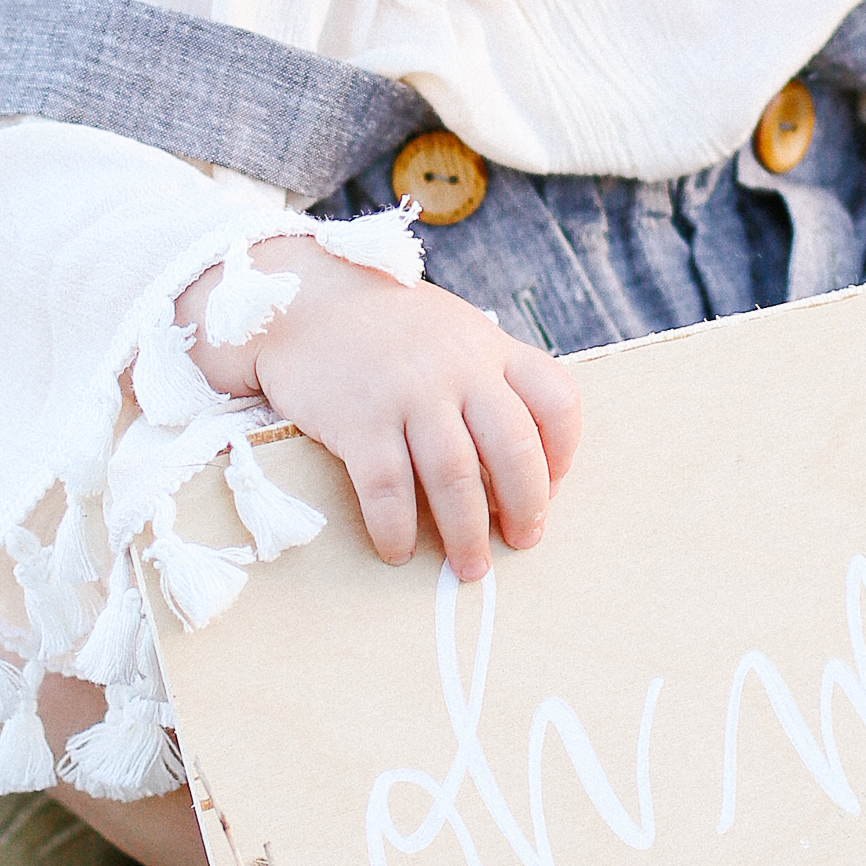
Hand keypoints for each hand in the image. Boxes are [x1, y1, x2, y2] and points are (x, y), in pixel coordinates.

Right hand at [182, 243, 580, 575]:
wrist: (302, 299)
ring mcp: (408, 392)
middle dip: (525, 507)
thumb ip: (488, 379)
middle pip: (513, 449)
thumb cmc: (385, 327)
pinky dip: (397, 528)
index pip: (556, 399)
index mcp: (489, 346)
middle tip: (522, 542)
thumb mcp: (453, 331)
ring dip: (467, 533)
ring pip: (455, 477)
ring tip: (469, 567)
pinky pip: (387, 488)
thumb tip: (513, 464)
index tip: (554, 486)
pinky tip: (399, 550)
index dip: (563, 452)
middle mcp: (457, 368)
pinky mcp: (358, 418)